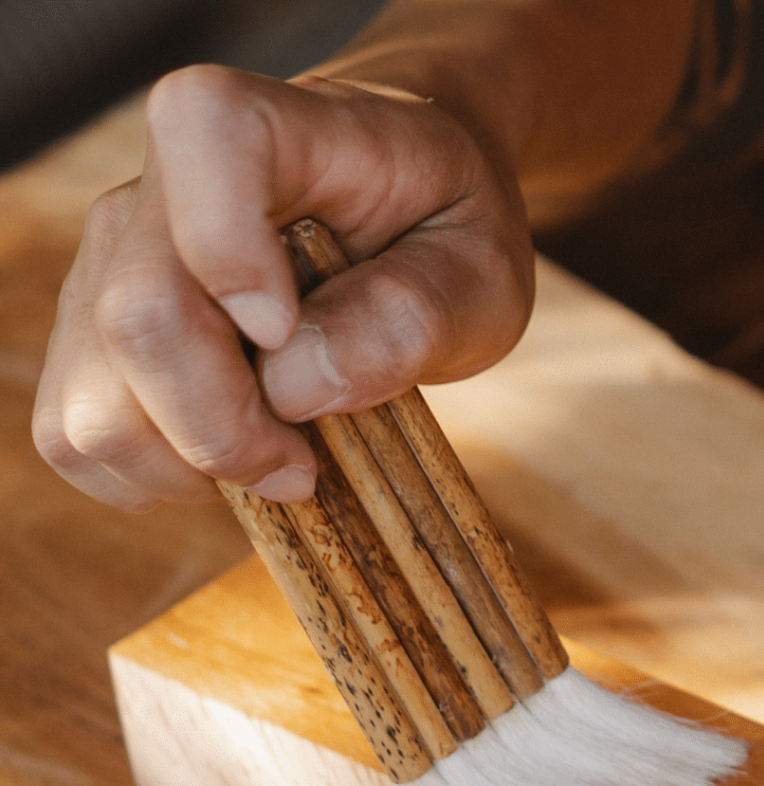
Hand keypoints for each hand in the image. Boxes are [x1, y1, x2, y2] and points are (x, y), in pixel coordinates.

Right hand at [33, 65, 534, 510]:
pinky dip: (152, 476)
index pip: (206, 145)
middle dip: (227, 431)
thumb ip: (411, 314)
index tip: (292, 332)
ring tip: (273, 459)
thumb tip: (298, 384)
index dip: (234, 255)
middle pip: (139, 322)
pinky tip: (224, 458)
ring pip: (94, 405)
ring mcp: (114, 266)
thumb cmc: (442, 232)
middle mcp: (161, 191)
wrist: (400, 214)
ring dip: (188, 467)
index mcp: (272, 129)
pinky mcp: (97, 336)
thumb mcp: (478, 273)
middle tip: (306, 466)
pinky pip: (81, 438)